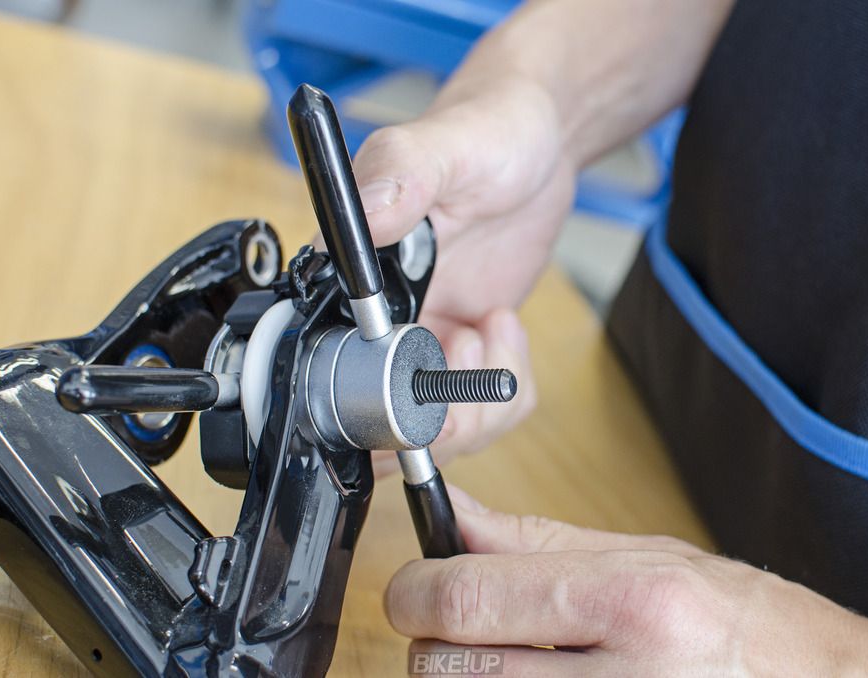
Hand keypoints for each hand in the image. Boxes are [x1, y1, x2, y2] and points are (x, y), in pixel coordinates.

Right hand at [357, 74, 574, 471]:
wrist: (536, 148)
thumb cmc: (486, 133)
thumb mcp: (447, 146)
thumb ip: (402, 173)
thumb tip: (367, 216)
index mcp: (348, 275)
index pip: (331, 369)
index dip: (372, 400)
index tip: (422, 380)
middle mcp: (375, 318)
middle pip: (380, 422)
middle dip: (436, 417)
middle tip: (472, 352)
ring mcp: (418, 339)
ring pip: (432, 430)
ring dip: (475, 402)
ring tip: (490, 330)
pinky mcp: (457, 349)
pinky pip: (476, 410)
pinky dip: (503, 389)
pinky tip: (503, 330)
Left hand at [385, 486, 867, 675]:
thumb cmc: (753, 626)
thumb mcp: (650, 557)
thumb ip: (538, 541)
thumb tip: (455, 517)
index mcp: (632, 600)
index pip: (469, 596)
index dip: (415, 591)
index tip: (415, 587)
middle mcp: (624, 676)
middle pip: (449, 668)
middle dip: (431, 644)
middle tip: (455, 630)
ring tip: (506, 661)